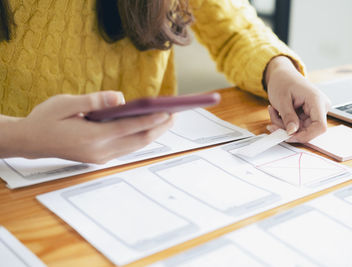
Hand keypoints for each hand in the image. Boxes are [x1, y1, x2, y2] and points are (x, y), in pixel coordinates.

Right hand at [8, 91, 172, 162]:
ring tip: (167, 121)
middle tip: (175, 115)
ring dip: (152, 134)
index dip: (151, 119)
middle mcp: (100, 150)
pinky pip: (127, 148)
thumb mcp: (66, 104)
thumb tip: (120, 98)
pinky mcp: (99, 158)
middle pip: (138, 140)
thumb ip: (94, 102)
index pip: (129, 127)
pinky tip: (148, 129)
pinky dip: (140, 138)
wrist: (31, 141)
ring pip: (135, 146)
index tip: (168, 112)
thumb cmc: (46, 119)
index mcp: (92, 136)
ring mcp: (100, 156)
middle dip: (159, 128)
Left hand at [265, 56, 330, 142]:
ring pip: (300, 129)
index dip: (305, 135)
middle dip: (288, 129)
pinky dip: (284, 123)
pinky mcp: (308, 115)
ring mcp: (314, 111)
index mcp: (317, 100)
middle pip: (308, 130)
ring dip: (283, 125)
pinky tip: (278, 112)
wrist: (282, 74)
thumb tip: (292, 132)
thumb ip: (288, 117)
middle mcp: (320, 107)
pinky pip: (297, 126)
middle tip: (272, 124)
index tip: (288, 136)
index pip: (320, 127)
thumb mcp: (282, 100)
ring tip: (274, 111)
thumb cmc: (283, 81)